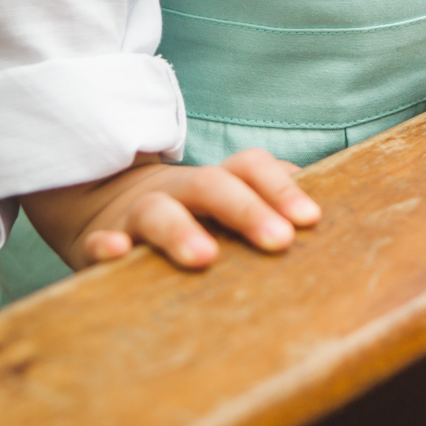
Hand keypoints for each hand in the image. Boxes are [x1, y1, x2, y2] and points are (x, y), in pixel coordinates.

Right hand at [19, 149, 321, 269]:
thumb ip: (272, 198)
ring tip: (204, 257)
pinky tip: (115, 254)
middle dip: (247, 210)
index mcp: (217, 181)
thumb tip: (327, 196)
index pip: (251, 168)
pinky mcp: (99, 242)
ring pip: (158, 212)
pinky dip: (105, 248)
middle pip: (212, 185)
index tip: (310, 219)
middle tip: (280, 241)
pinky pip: (98, 243)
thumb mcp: (229, 202)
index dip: (281, 188)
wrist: (100, 206)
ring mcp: (137, 215)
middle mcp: (180, 191)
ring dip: (181, 231)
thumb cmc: (189, 214)